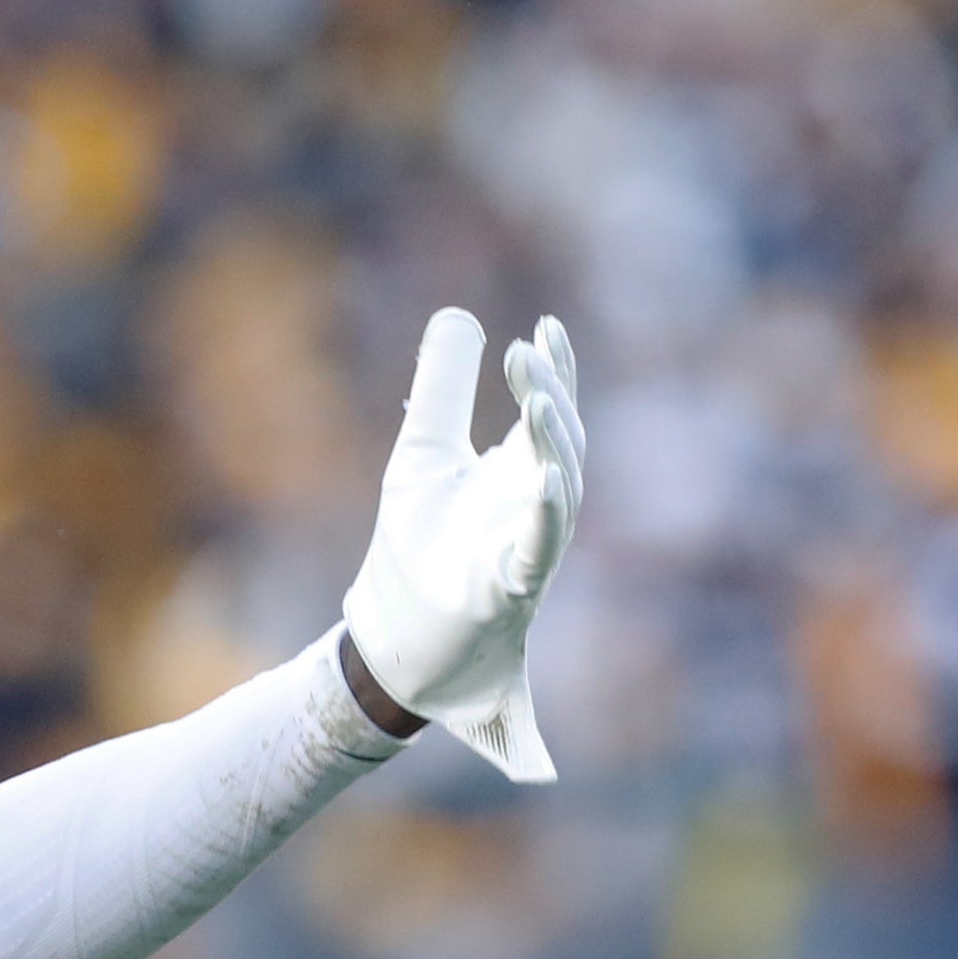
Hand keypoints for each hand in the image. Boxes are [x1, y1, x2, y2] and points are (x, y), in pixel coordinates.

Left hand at [343, 307, 584, 781]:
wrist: (395, 643)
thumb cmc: (418, 551)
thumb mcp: (420, 456)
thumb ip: (441, 391)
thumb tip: (457, 315)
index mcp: (518, 477)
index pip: (549, 415)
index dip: (555, 371)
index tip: (547, 326)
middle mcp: (534, 510)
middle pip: (561, 442)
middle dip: (552, 393)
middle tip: (529, 346)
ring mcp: (530, 550)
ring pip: (561, 488)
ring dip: (552, 441)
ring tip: (536, 396)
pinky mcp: (513, 593)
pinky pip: (540, 549)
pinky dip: (546, 513)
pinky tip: (544, 477)